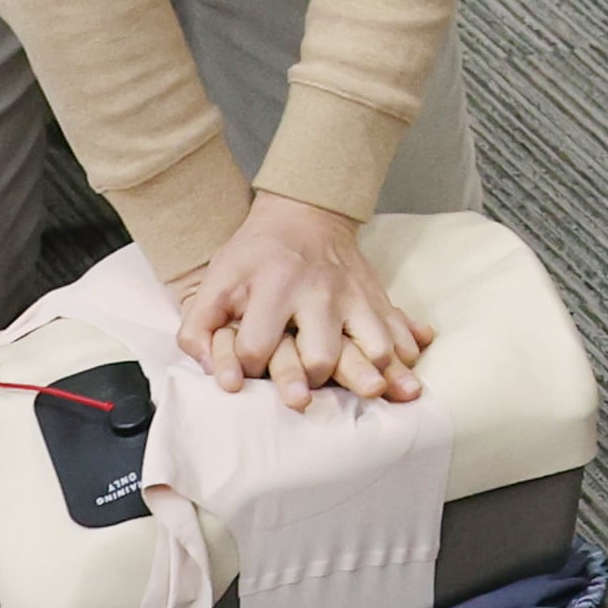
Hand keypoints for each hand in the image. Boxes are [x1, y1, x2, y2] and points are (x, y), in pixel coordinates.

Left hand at [169, 195, 437, 411]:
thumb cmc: (255, 253)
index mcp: (274, 286)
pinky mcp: (376, 297)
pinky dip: (407, 355)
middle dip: (311, 382)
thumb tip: (217, 379)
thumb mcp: (216, 279)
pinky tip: (407, 376)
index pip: (258, 348)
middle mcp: (318, 292)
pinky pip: (400, 329)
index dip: (247, 368)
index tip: (247, 372)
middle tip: (305, 391)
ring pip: (374, 347)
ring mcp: (353, 295)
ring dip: (376, 377)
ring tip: (373, 395)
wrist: (305, 211)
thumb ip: (199, 328)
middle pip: (321, 357)